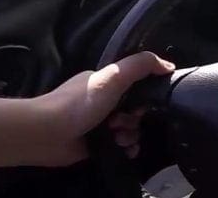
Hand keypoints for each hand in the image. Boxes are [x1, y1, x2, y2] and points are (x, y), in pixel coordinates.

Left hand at [33, 51, 174, 165]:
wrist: (48, 133)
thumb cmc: (81, 103)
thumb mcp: (113, 77)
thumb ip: (141, 66)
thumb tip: (169, 66)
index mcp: (105, 83)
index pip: (135, 87)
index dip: (144, 98)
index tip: (141, 106)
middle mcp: (102, 102)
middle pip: (134, 111)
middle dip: (135, 119)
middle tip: (123, 123)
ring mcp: (98, 124)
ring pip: (129, 130)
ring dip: (131, 135)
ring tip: (119, 139)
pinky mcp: (95, 144)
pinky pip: (120, 146)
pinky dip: (127, 148)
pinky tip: (125, 151)